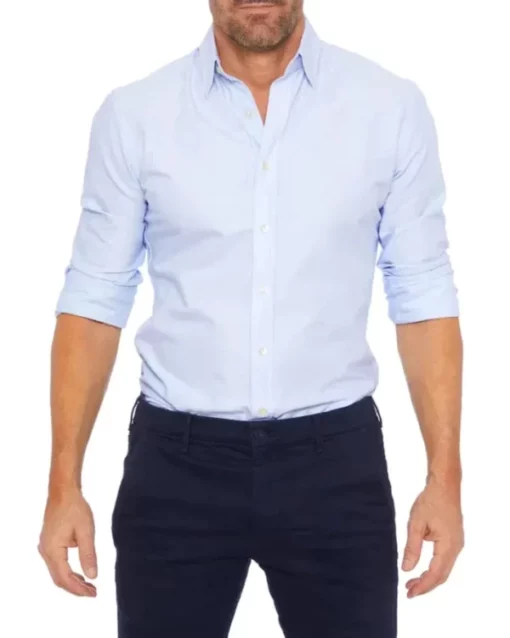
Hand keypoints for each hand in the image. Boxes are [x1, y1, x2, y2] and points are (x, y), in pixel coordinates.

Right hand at [38, 489, 97, 596]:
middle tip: (92, 592)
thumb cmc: (75, 508)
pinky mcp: (48, 542)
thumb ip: (88, 554)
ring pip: (56, 572)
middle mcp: (45, 551)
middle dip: (75, 588)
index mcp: (52, 551)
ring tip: (88, 585)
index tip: (93, 593)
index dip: (79, 589)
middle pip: (58, 578)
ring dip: (71, 580)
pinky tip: (79, 572)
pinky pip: (56, 563)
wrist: (63, 491)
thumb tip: (93, 576)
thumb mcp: (86, 531)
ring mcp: (45, 547)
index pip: (65, 578)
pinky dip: (67, 571)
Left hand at [402, 476, 463, 597]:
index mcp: (448, 546)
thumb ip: (412, 548)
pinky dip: (434, 568)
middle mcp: (456, 548)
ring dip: (430, 577)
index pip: (435, 573)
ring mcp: (457, 544)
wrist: (444, 485)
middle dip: (426, 585)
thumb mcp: (416, 524)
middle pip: (442, 575)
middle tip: (408, 591)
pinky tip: (423, 568)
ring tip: (412, 582)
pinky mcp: (454, 539)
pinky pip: (445, 560)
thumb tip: (406, 569)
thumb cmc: (430, 501)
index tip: (409, 593)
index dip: (422, 586)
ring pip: (444, 568)